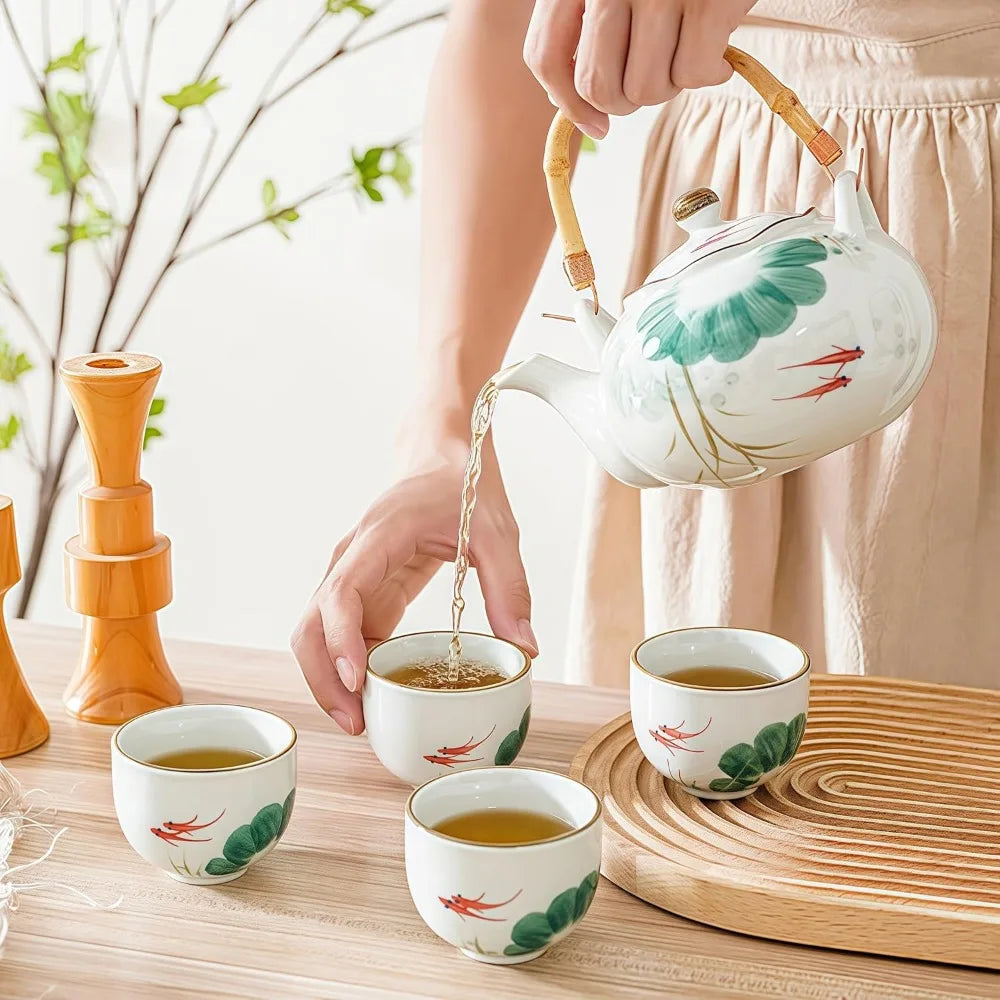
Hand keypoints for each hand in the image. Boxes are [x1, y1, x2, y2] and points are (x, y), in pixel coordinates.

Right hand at [290, 441, 535, 734]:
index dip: (341, 641)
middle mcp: (352, 559)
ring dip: (330, 677)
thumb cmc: (463, 483)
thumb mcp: (497, 532)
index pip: (341, 594)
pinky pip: (345, 632)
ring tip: (361, 720)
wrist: (442, 453)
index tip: (358, 680)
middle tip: (356, 722)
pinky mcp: (367, 589)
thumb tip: (523, 649)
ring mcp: (353, 575)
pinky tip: (375, 694)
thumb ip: (511, 587)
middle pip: (311, 624)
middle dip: (324, 676)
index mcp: (378, 538)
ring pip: (317, 633)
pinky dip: (351, 666)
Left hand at [523, 0, 753, 138]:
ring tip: (684, 54)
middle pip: (596, 86)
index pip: (546, 56)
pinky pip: (691, 75)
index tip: (594, 126)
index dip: (568, 105)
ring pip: (645, 90)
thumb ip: (585, 28)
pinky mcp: (705, 2)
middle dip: (624, 103)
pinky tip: (717, 52)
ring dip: (668, 87)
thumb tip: (568, 101)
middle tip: (649, 84)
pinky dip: (708, 74)